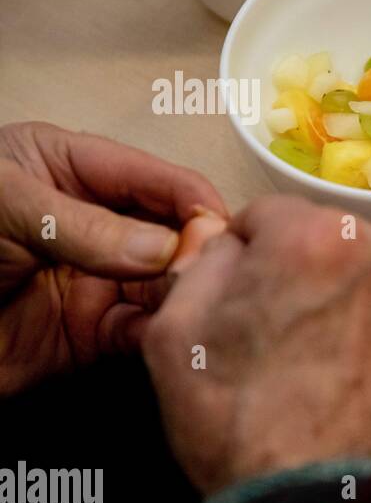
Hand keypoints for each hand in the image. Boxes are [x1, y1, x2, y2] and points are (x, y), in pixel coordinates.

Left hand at [0, 122, 225, 394]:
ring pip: (166, 283)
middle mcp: (95, 223)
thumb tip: (164, 248)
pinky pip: (143, 331)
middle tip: (207, 271)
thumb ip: (84, 225)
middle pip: (171, 231)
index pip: (153, 177)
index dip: (191, 200)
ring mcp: (95, 279)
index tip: (216, 228)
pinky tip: (175, 331)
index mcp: (71, 168)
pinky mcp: (91, 334)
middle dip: (197, 249)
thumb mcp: (3, 205)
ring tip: (199, 302)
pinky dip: (163, 332)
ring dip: (186, 293)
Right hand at [142, 195, 370, 494]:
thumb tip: (232, 246)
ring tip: (322, 366)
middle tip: (280, 337)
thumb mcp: (174, 332)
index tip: (240, 299)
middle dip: (304, 274)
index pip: (269, 214)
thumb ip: (201, 263)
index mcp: (317, 236)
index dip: (245, 255)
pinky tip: (359, 384)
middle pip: (330, 242)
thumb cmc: (241, 426)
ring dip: (350, 304)